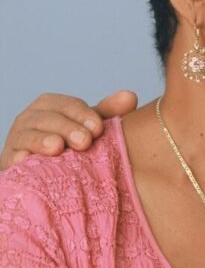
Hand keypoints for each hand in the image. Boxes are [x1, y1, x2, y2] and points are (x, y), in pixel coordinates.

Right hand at [0, 90, 138, 169]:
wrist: (40, 171)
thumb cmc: (70, 144)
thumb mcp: (88, 126)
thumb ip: (108, 113)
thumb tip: (130, 97)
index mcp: (51, 106)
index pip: (67, 105)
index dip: (83, 114)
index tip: (99, 128)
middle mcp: (31, 119)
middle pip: (47, 118)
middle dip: (66, 127)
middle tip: (84, 141)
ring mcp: (17, 140)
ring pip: (26, 135)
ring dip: (41, 140)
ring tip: (56, 147)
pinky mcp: (9, 161)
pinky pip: (11, 158)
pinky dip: (18, 158)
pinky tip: (26, 161)